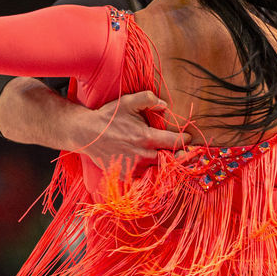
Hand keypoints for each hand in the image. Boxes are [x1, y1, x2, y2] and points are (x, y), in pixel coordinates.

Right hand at [75, 91, 189, 171]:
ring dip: (165, 164)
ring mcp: (135, 168)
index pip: (175, 142)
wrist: (87, 134)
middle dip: (179, 155)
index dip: (185, 140)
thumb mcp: (127, 101)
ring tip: (169, 158)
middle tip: (185, 151)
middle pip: (171, 159)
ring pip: (159, 169)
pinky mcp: (127, 176)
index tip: (189, 139)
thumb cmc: (108, 117)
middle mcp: (143, 155)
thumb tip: (165, 105)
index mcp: (146, 138)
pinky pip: (145, 177)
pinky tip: (153, 166)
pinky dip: (151, 172)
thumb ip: (148, 99)